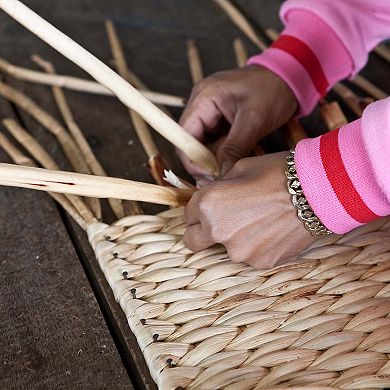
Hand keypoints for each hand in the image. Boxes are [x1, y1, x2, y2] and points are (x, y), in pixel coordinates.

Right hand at [178, 66, 296, 178]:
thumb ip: (234, 148)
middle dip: (204, 162)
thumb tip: (221, 174)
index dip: (192, 160)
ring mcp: (211, 111)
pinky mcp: (221, 118)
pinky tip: (234, 162)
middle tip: (220, 178)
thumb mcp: (254, 120)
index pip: (184, 136)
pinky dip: (223, 153)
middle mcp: (202, 104)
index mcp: (204, 97)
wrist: (290, 76)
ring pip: (204, 144)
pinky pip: (216, 141)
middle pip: (192, 142)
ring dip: (215, 159)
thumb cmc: (274, 89)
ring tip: (229, 171)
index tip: (209, 175)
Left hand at [183, 152, 316, 268]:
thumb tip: (213, 198)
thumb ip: (217, 188)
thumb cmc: (278, 172)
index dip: (198, 209)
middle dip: (201, 232)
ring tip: (259, 222)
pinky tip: (273, 232)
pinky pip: (250, 256)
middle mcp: (217, 231)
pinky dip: (257, 246)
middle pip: (193, 241)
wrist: (318, 190)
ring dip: (234, 239)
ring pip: (225, 249)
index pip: (187, 214)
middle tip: (221, 222)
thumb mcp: (239, 169)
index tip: (209, 208)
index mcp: (207, 204)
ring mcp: (239, 251)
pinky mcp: (261, 263)